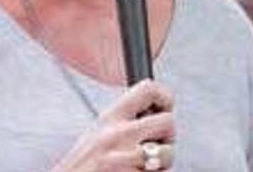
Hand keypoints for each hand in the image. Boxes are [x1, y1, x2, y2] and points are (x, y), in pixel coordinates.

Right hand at [52, 79, 174, 171]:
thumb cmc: (85, 169)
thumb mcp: (97, 135)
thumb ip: (123, 124)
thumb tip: (158, 114)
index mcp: (109, 118)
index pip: (148, 90)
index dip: (165, 97)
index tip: (167, 108)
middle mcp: (117, 135)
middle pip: (168, 122)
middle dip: (168, 139)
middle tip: (154, 150)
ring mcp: (125, 160)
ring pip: (167, 156)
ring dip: (160, 167)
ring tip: (138, 170)